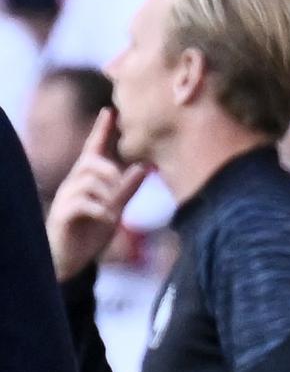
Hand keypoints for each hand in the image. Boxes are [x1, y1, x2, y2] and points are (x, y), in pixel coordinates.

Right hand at [46, 109, 147, 282]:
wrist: (70, 261)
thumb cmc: (90, 232)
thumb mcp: (115, 208)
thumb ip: (128, 188)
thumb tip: (145, 167)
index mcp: (87, 181)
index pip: (93, 150)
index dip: (101, 131)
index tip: (110, 110)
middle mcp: (74, 185)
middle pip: (90, 162)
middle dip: (109, 169)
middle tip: (119, 184)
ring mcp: (66, 199)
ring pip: (87, 181)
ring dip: (106, 193)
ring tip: (112, 212)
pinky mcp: (62, 216)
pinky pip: (81, 203)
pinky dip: (99, 211)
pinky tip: (108, 221)